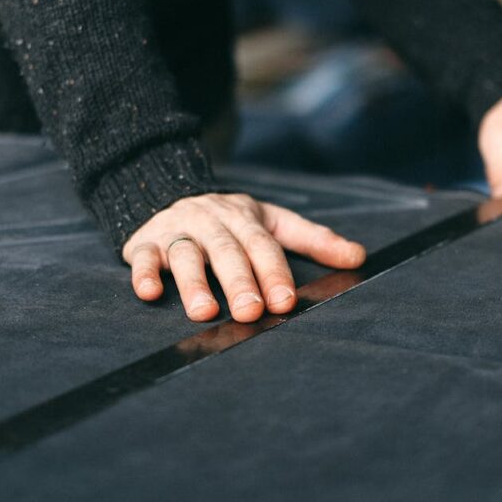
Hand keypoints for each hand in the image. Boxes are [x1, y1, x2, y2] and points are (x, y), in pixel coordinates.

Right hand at [122, 193, 366, 322]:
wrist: (165, 188)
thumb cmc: (228, 218)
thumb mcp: (272, 220)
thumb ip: (312, 239)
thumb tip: (359, 256)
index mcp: (244, 218)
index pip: (262, 245)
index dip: (273, 272)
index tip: (285, 301)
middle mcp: (210, 222)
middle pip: (226, 252)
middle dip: (240, 283)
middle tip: (251, 313)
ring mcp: (176, 231)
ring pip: (185, 255)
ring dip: (193, 283)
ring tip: (204, 313)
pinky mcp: (144, 242)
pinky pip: (142, 257)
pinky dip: (143, 273)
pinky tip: (150, 293)